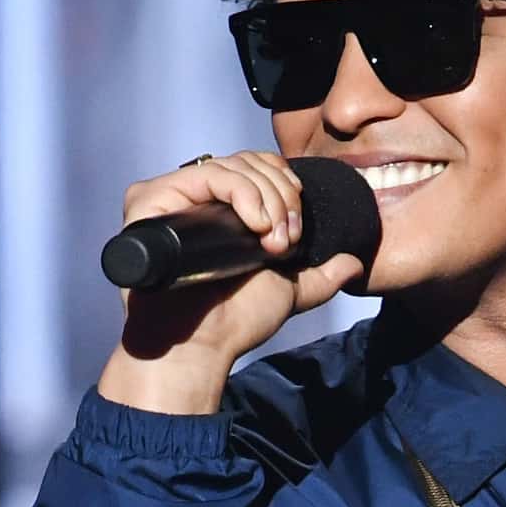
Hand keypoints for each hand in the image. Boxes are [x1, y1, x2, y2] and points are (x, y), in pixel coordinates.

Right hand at [97, 151, 366, 413]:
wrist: (203, 345)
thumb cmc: (234, 322)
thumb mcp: (288, 291)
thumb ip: (320, 275)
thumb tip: (354, 264)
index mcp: (220, 209)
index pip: (256, 166)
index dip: (284, 185)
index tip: (297, 228)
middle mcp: (194, 197)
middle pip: (248, 161)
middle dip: (281, 195)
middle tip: (286, 241)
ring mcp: (172, 197)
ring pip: (231, 165)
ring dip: (266, 197)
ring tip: (272, 242)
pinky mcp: (151, 200)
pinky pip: (204, 174)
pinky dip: (240, 192)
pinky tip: (254, 225)